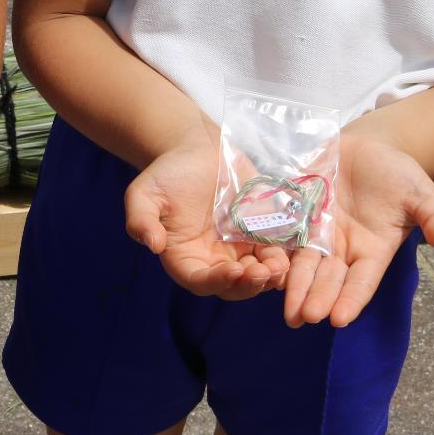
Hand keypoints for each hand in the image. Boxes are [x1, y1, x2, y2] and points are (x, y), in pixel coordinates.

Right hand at [125, 125, 289, 299]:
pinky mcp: (260, 234)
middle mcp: (213, 259)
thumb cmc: (167, 172)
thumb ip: (141, 219)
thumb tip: (151, 244)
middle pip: (233, 285)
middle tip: (264, 272)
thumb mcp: (144, 193)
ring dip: (270, 276)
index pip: (200, 280)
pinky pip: (275, 254)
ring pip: (257, 275)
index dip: (217, 281)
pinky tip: (292, 254)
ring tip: (279, 266)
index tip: (234, 272)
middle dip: (249, 284)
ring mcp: (238, 249)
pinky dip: (285, 258)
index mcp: (184, 256)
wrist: (196, 148)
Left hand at [282, 133, 433, 327]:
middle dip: (317, 298)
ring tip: (285, 310)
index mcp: (373, 249)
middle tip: (304, 318)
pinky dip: (274, 253)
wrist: (368, 148)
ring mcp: (318, 233)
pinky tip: (261, 270)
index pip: (362, 281)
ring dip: (294, 287)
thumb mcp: (420, 192)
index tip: (339, 320)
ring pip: (304, 264)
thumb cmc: (399, 174)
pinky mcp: (298, 215)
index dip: (351, 299)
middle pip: (328, 278)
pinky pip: (283, 236)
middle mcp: (343, 248)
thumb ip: (432, 214)